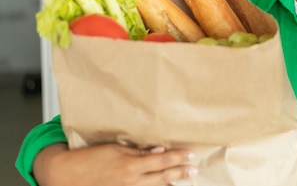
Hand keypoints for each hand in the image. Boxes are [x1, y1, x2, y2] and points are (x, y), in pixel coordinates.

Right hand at [33, 143, 197, 185]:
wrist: (67, 175)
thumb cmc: (89, 158)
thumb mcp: (114, 149)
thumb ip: (138, 151)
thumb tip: (159, 150)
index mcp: (130, 166)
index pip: (162, 161)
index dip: (178, 158)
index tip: (191, 155)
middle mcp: (131, 182)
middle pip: (163, 177)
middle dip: (180, 172)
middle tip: (195, 170)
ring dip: (171, 182)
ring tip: (185, 177)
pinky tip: (164, 185)